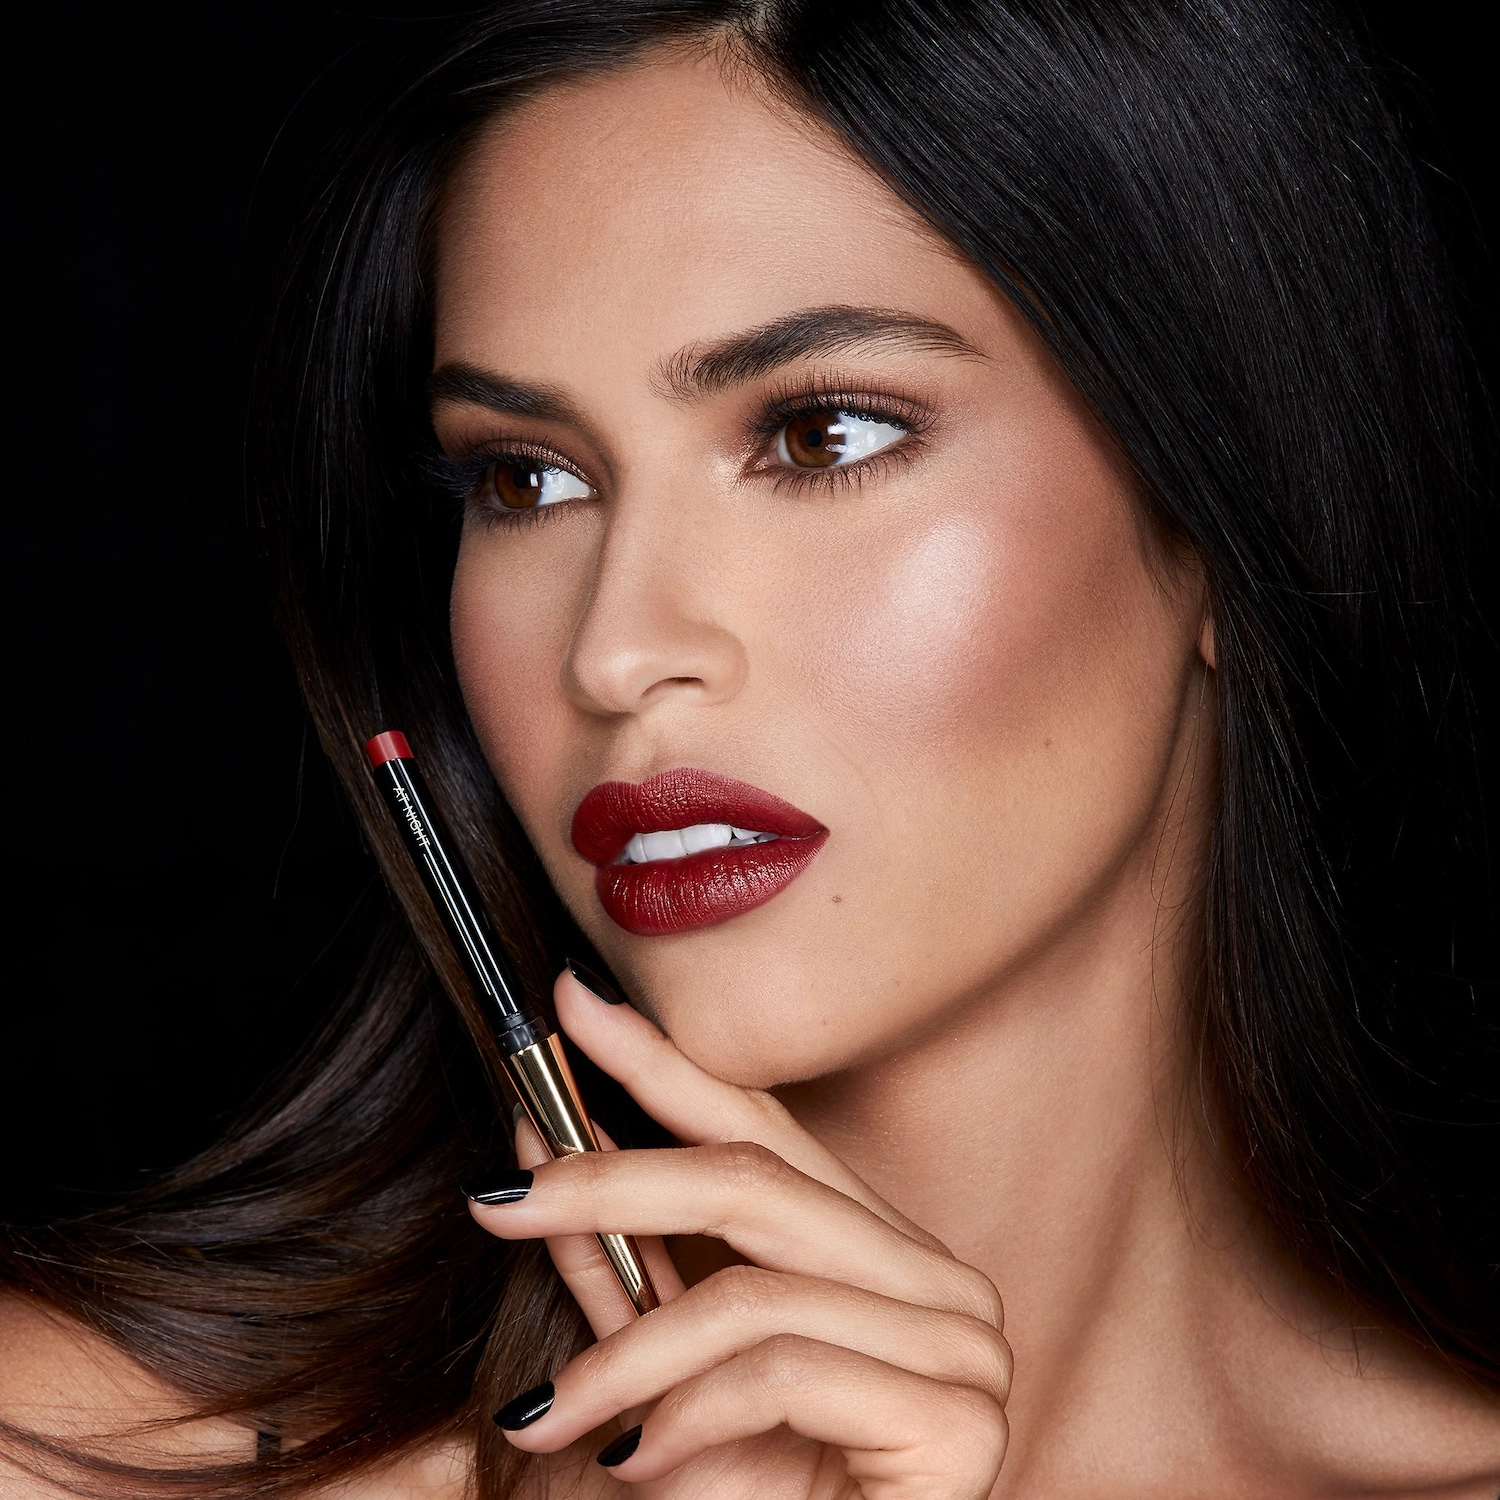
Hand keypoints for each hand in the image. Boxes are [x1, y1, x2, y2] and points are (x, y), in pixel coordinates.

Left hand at [469, 969, 1010, 1497]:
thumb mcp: (664, 1375)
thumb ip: (618, 1264)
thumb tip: (541, 1143)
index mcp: (883, 1252)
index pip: (766, 1129)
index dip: (665, 1063)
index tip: (573, 1005)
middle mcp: (937, 1278)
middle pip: (755, 1183)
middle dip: (612, 1181)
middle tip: (502, 1199)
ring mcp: (963, 1343)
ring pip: (753, 1292)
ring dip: (626, 1355)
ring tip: (553, 1413)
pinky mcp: (957, 1418)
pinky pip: (783, 1371)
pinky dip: (686, 1414)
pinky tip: (639, 1463)